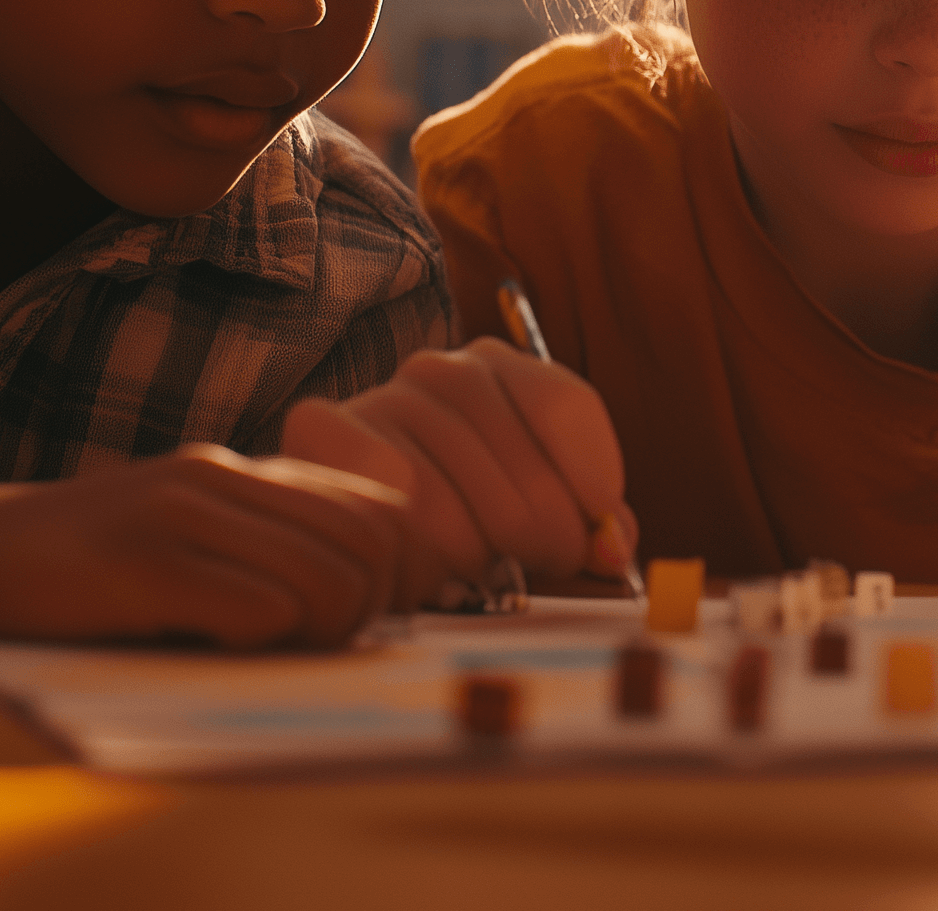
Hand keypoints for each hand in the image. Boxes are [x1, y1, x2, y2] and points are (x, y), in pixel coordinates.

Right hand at [0, 445, 412, 647]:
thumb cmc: (83, 572)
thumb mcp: (190, 541)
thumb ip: (269, 548)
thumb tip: (377, 599)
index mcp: (246, 472)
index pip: (387, 510)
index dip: (399, 580)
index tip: (359, 625)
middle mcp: (223, 478)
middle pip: (374, 547)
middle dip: (363, 616)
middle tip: (308, 649)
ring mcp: (181, 514)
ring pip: (328, 579)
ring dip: (315, 636)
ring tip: (260, 650)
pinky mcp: (140, 565)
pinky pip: (258, 609)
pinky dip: (257, 642)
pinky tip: (208, 645)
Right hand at [281, 337, 632, 596]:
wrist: (340, 521)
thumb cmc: (452, 512)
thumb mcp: (530, 503)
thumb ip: (586, 520)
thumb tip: (613, 548)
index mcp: (497, 366)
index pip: (564, 406)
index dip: (593, 480)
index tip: (602, 541)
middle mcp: (440, 367)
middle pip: (525, 469)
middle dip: (545, 539)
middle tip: (534, 568)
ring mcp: (382, 396)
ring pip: (463, 504)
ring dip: (478, 559)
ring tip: (470, 572)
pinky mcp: (324, 428)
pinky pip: (397, 501)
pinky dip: (419, 550)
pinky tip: (420, 563)